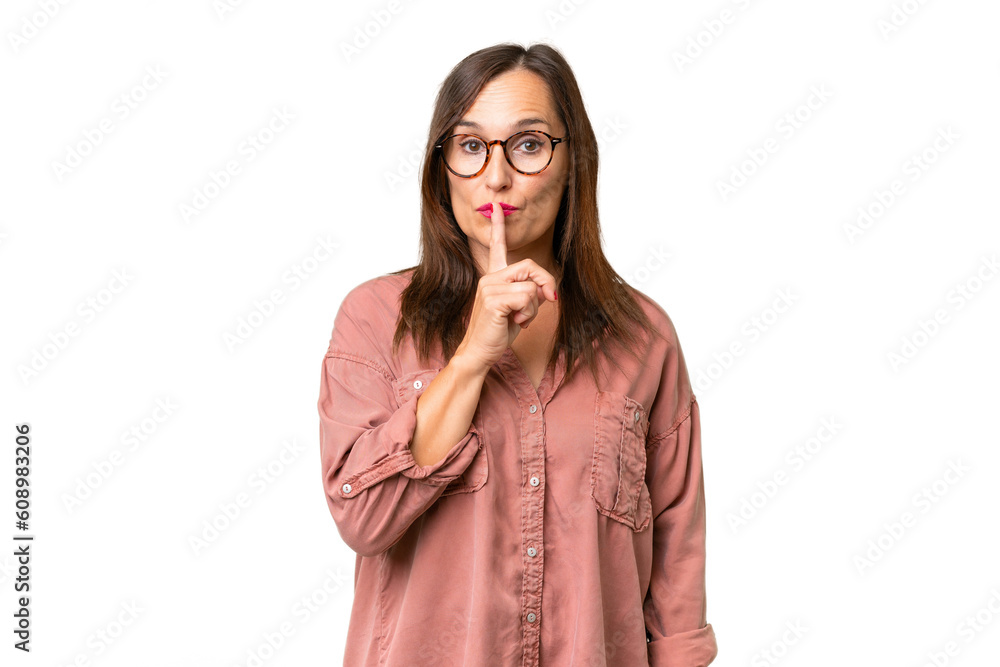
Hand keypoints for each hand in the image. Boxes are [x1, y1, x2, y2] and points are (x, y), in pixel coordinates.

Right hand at [454, 200, 558, 372]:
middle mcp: (489, 278)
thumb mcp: (519, 310)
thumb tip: (547, 288)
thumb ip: (531, 294)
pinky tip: (514, 322)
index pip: (496, 247)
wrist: (479, 353)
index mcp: (493, 277)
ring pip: (531, 286)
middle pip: (531, 265)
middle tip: (548, 301)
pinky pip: (527, 298)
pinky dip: (528, 313)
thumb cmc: (497, 332)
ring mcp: (489, 287)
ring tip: (519, 319)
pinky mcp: (493, 299)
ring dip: (533, 308)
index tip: (497, 208)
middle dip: (546, 284)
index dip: (498, 227)